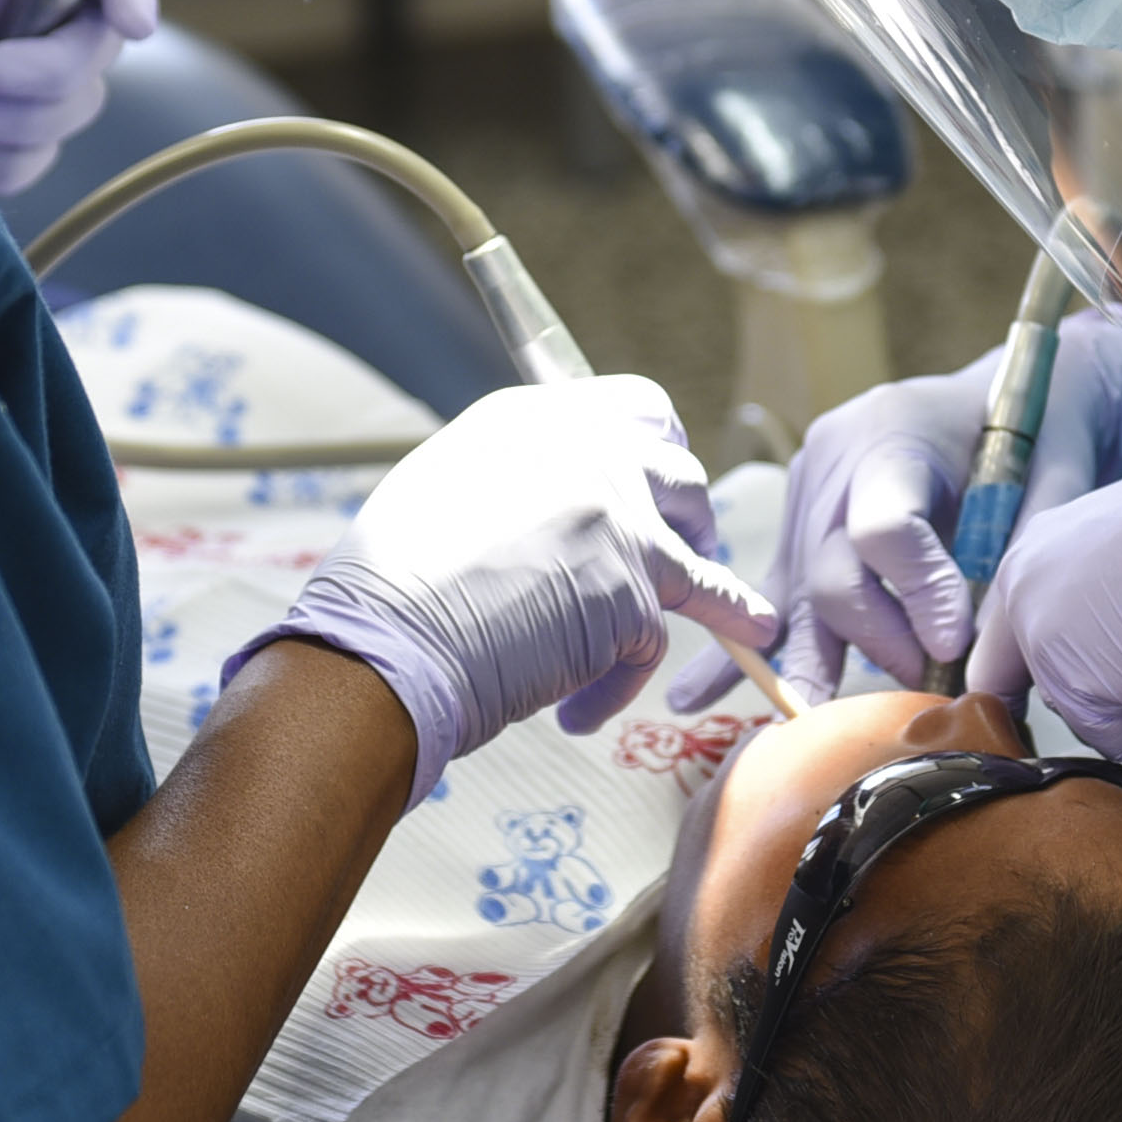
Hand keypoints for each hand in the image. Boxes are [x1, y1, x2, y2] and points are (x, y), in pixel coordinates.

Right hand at [241, 378, 776, 796]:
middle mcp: (589, 455)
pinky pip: (651, 645)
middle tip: (689, 544)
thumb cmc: (387, 578)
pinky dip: (617, 685)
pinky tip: (583, 713)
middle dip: (688, 514)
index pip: (639, 408)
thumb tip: (542, 503)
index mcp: (538, 417)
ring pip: (695, 558)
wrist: (384, 640)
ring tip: (737, 624)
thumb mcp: (446, 482)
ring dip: (715, 596)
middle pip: (679, 475)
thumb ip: (513, 477)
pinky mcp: (636, 597)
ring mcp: (621, 524)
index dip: (657, 450)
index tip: (659, 478)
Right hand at [670, 306, 1121, 710]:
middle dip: (875, 638)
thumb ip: (1025, 548)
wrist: (1008, 386)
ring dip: (811, 661)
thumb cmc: (1038, 428)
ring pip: (796, 590)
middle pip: (830, 570)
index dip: (917, 592)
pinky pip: (774, 591)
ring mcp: (805, 492)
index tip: (954, 644)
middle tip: (922, 680)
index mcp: (894, 433)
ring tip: (808, 725)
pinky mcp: (797, 523)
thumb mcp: (1053, 471)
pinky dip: (744, 648)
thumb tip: (994, 653)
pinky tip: (692, 699)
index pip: (885, 526)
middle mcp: (834, 461)